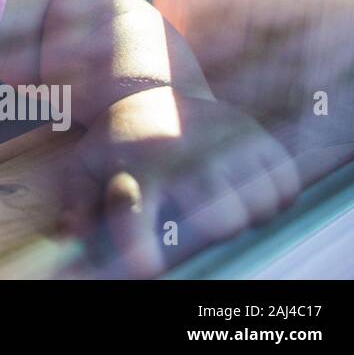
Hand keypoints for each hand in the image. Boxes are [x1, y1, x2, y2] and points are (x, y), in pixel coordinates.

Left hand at [57, 86, 300, 276]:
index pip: (136, 212)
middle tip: (201, 223)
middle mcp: (184, 154)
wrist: (151, 85)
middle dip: (215, 235)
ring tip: (224, 203)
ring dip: (248, 218)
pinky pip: (286, 186)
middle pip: (221, 220)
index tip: (147, 269)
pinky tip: (249, 189)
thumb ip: (77, 206)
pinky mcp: (256, 136)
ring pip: (260, 206)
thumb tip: (67, 239)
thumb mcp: (83, 166)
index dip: (141, 245)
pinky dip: (276, 198)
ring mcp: (225, 142)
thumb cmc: (118, 142)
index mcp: (137, 167)